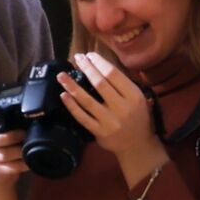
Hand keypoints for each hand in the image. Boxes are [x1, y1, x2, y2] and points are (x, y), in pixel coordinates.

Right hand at [0, 99, 27, 188]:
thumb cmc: (6, 147)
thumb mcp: (8, 131)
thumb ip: (15, 122)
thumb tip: (37, 113)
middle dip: (8, 137)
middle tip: (23, 134)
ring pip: (3, 154)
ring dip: (18, 151)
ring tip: (28, 148)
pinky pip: (11, 167)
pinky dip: (23, 164)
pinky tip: (29, 161)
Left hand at [58, 52, 166, 187]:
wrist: (138, 145)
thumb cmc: (138, 117)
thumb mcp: (138, 98)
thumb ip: (123, 84)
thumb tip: (100, 65)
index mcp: (134, 96)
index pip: (113, 74)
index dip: (99, 62)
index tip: (90, 55)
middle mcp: (122, 107)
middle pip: (99, 83)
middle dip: (86, 68)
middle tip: (77, 58)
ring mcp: (109, 121)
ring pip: (87, 100)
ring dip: (72, 86)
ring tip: (61, 75)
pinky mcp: (99, 132)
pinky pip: (82, 117)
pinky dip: (72, 105)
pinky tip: (63, 95)